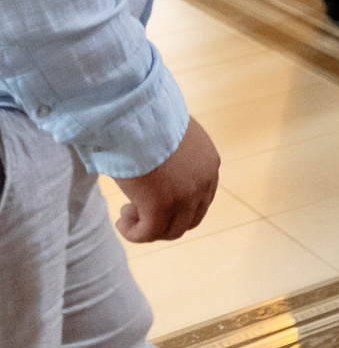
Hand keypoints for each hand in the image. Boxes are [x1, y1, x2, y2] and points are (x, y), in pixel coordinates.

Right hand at [111, 117, 219, 242]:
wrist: (135, 114)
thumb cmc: (145, 118)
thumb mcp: (170, 135)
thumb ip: (172, 153)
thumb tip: (156, 160)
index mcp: (209, 162)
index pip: (201, 198)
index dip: (177, 206)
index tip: (152, 198)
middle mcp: (204, 182)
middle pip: (190, 218)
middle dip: (165, 219)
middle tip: (137, 208)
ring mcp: (186, 196)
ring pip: (172, 230)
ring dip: (149, 227)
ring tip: (127, 213)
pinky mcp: (161, 206)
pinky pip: (149, 233)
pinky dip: (135, 234)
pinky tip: (121, 221)